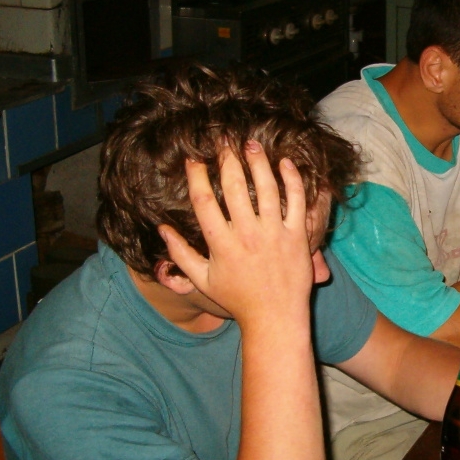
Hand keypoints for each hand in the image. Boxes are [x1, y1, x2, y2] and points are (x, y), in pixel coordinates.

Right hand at [159, 142, 313, 327]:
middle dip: (227, 159)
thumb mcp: (202, 280)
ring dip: (258, 162)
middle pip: (235, 187)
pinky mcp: (297, 237)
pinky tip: (285, 163)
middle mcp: (247, 234)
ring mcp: (274, 234)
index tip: (194, 159)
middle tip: (224, 141)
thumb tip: (162, 228)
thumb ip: (180, 254)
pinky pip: (297, 202)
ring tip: (251, 144)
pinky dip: (292, 180)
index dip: (197, 176)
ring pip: (267, 188)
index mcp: (221, 243)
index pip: (205, 201)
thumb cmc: (237, 300)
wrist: (275, 318)